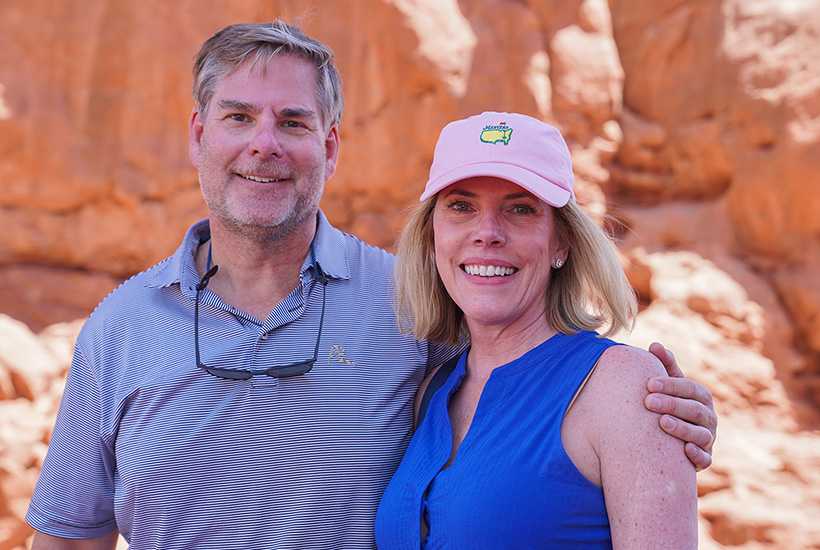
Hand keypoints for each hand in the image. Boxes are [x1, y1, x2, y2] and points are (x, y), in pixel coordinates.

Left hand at [645, 342, 716, 470]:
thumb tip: (655, 345)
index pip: (690, 388)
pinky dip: (698, 455)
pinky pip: (705, 459)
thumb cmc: (667, 405)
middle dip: (672, 405)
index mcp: (701, 397)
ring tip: (662, 423)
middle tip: (648, 402)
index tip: (649, 384)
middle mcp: (709, 417)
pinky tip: (685, 450)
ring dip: (682, 429)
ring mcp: (708, 439)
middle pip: (694, 410)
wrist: (668, 439)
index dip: (671, 386)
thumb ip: (664, 366)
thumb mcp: (668, 386)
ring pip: (701, 434)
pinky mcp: (704, 458)